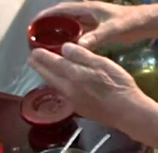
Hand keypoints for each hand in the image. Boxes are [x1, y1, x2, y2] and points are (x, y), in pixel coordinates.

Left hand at [28, 43, 153, 128]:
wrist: (126, 111)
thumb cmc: (117, 83)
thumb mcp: (102, 63)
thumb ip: (82, 55)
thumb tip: (64, 47)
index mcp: (74, 74)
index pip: (53, 62)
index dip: (43, 56)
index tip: (34, 50)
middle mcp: (68, 88)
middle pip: (49, 76)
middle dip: (40, 66)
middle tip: (31, 59)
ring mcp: (73, 100)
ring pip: (55, 85)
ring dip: (47, 75)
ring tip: (43, 69)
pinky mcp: (79, 107)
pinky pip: (63, 92)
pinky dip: (57, 84)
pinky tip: (62, 83)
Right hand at [33, 1, 146, 48]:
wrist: (146, 23)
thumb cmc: (130, 22)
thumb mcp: (113, 29)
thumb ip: (97, 37)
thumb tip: (77, 46)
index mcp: (88, 9)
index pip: (62, 9)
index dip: (47, 14)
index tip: (33, 22)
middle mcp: (87, 14)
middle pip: (63, 17)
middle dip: (48, 24)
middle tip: (34, 37)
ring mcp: (92, 22)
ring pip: (70, 26)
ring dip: (58, 33)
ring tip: (44, 45)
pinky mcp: (97, 30)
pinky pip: (79, 34)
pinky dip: (69, 40)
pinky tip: (64, 51)